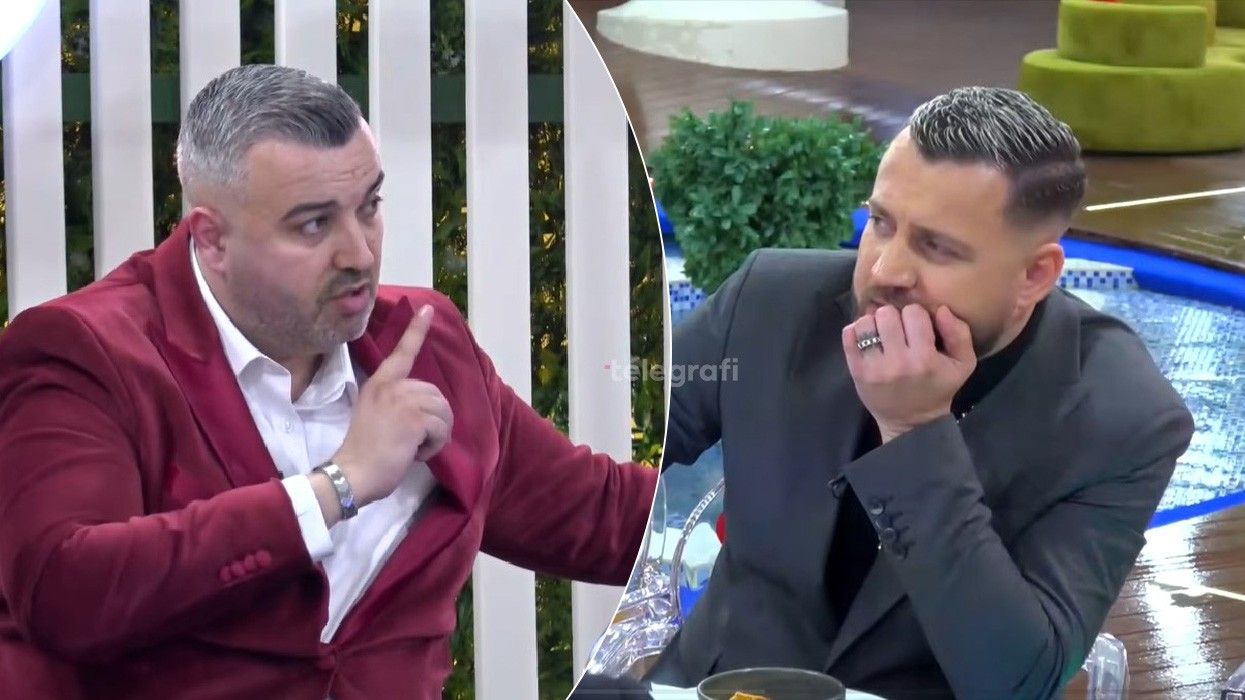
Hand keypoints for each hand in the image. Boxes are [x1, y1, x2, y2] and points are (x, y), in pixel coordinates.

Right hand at [332, 304, 453, 505]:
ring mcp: (403, 400)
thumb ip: (395, 404)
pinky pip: (442, 429)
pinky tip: (416, 454)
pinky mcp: (414, 418)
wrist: (352, 473)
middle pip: (436, 394)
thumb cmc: (362, 452)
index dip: (416, 330)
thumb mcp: (375, 416)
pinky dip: (436, 446)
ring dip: (436, 434)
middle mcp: (391, 386)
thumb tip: (422, 411)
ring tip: (413, 447)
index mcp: (379, 384)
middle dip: (434, 420)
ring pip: (443, 411)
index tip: (428, 310)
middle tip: (412, 440)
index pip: (401, 352)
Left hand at [842, 304, 975, 442]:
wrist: (911, 422)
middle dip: (894, 317)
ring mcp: (873, 367)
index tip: (917, 327)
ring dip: (874, 323)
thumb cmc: (938, 389)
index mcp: (925, 359)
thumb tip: (940, 308)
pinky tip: (868, 338)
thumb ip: (959, 333)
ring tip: (882, 333)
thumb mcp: (963, 364)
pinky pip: (848, 335)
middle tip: (898, 329)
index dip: (916, 315)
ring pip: (865, 322)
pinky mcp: (856, 371)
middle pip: (887, 314)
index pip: (914, 313)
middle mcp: (898, 362)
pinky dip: (856, 330)